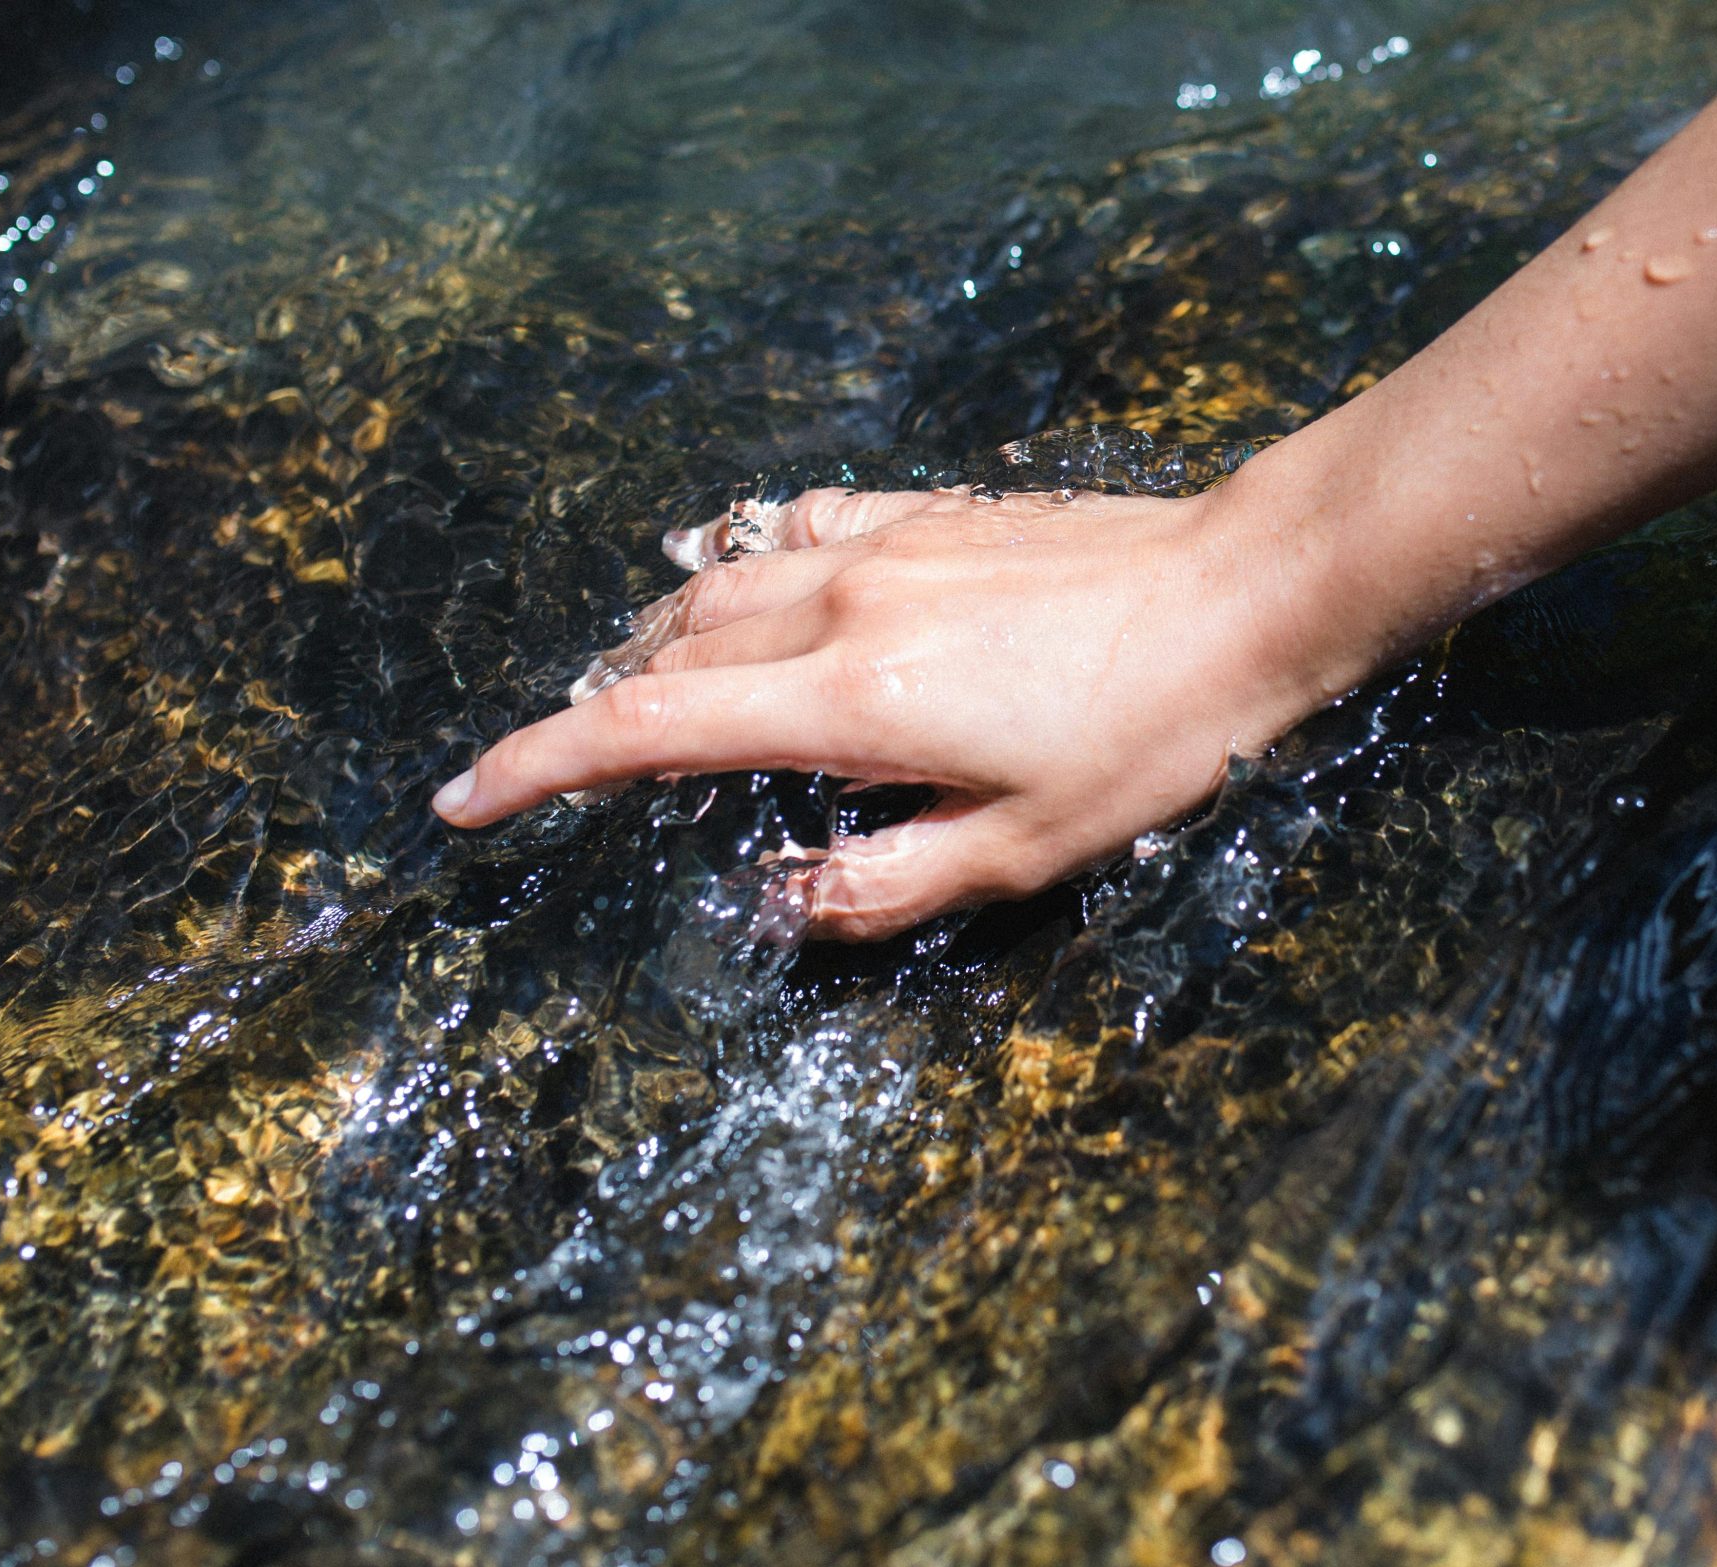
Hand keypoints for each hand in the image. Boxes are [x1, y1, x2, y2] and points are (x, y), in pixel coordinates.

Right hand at [430, 483, 1336, 939]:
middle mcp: (840, 608)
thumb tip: (779, 903)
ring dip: (654, 637)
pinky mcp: (934, 513)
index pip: (645, 731)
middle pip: (664, 650)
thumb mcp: (1025, 850)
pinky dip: (735, 554)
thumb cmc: (1153, 736)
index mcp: (847, 702)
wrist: (1249, 592)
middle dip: (592, 709)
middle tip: (560, 767)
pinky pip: (796, 524)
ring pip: (720, 583)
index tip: (467, 803)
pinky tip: (718, 560)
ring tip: (627, 684)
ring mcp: (885, 547)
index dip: (539, 766)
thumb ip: (883, 884)